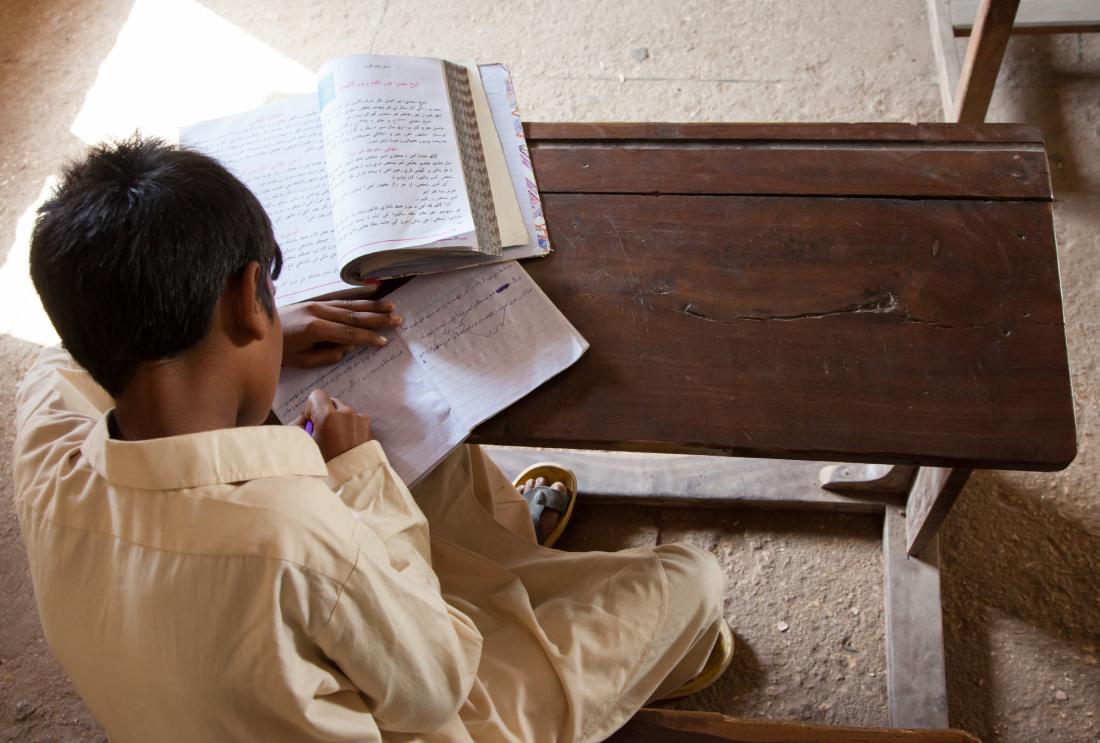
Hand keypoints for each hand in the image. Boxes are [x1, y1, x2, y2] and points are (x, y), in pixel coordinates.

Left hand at [280, 297, 402, 367]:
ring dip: (372, 306)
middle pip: (353, 315)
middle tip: (397, 320)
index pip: (349, 333)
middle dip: (377, 318)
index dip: (368, 337)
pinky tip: (371, 293)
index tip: (384, 341)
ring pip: (349, 304)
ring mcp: (316, 303)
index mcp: (315, 329)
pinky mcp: (314, 301)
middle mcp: (318, 312)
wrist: (255, 328)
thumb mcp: (302, 361)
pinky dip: (357, 296)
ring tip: (391, 306)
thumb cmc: (279, 350)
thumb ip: (328, 355)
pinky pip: (340, 298)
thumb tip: (350, 346)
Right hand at [291, 389, 372, 460]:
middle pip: (332, 402)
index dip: (311, 408)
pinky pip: (356, 421)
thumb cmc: (324, 466)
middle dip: (325, 414)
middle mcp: (348, 413)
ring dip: (338, 421)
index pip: (317, 395)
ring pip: (345, 412)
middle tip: (322, 434)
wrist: (350, 483)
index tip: (312, 424)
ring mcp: (361, 420)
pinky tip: (346, 445)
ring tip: (335, 442)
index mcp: (329, 416)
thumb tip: (303, 419)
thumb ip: (297, 427)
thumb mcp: (303, 447)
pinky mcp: (370, 429)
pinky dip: (349, 428)